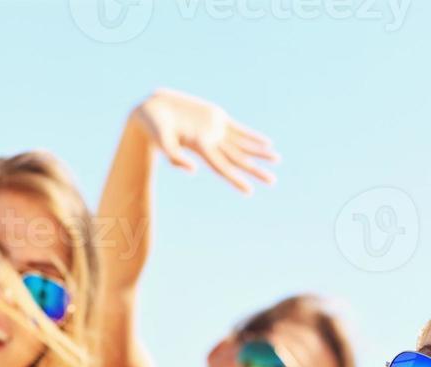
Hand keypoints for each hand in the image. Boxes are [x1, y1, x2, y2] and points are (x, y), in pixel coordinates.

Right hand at [132, 88, 278, 193]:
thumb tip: (193, 170)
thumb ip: (175, 157)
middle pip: (238, 160)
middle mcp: (212, 144)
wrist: (153, 111)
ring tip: (277, 159)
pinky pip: (240, 130)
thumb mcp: (162, 142)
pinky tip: (266, 143)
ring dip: (259, 153)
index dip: (235, 179)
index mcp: (201, 149)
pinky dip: (253, 136)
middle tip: (272, 182)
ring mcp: (216, 131)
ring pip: (243, 145)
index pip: (222, 168)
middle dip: (255, 170)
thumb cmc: (154, 128)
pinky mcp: (217, 118)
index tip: (249, 191)